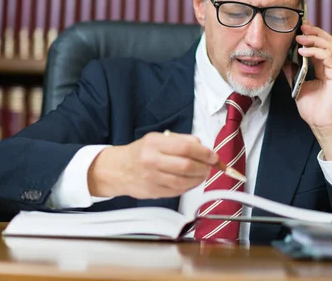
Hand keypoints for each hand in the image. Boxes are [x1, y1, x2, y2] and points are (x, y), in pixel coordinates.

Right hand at [87, 131, 217, 198]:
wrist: (118, 170)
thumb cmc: (140, 153)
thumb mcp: (156, 138)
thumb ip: (180, 140)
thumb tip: (201, 145)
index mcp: (154, 143)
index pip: (186, 148)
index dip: (204, 153)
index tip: (213, 156)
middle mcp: (152, 160)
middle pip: (187, 165)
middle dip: (204, 167)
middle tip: (210, 166)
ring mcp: (152, 178)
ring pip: (184, 181)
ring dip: (199, 178)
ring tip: (203, 174)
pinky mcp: (154, 192)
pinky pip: (178, 191)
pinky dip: (190, 186)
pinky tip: (192, 181)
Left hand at [284, 23, 331, 160]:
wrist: (322, 125)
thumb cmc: (313, 110)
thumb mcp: (297, 88)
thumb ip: (292, 74)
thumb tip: (284, 62)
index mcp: (323, 68)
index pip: (320, 45)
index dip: (311, 35)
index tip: (299, 28)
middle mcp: (331, 67)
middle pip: (328, 40)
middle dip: (314, 32)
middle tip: (301, 27)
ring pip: (330, 45)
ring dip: (314, 39)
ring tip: (300, 39)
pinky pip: (329, 58)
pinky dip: (316, 52)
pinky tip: (302, 52)